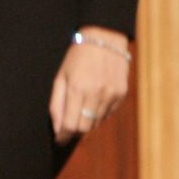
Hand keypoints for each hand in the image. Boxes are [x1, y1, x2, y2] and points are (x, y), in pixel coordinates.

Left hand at [49, 26, 129, 144]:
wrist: (104, 39)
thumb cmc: (76, 57)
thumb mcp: (60, 76)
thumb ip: (57, 103)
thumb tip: (58, 127)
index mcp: (77, 89)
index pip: (71, 124)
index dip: (64, 135)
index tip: (59, 140)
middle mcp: (96, 94)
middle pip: (85, 127)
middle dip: (74, 132)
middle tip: (66, 130)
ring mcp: (111, 95)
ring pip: (97, 122)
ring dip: (86, 124)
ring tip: (78, 115)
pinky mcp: (121, 94)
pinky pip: (108, 114)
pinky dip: (98, 115)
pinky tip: (92, 105)